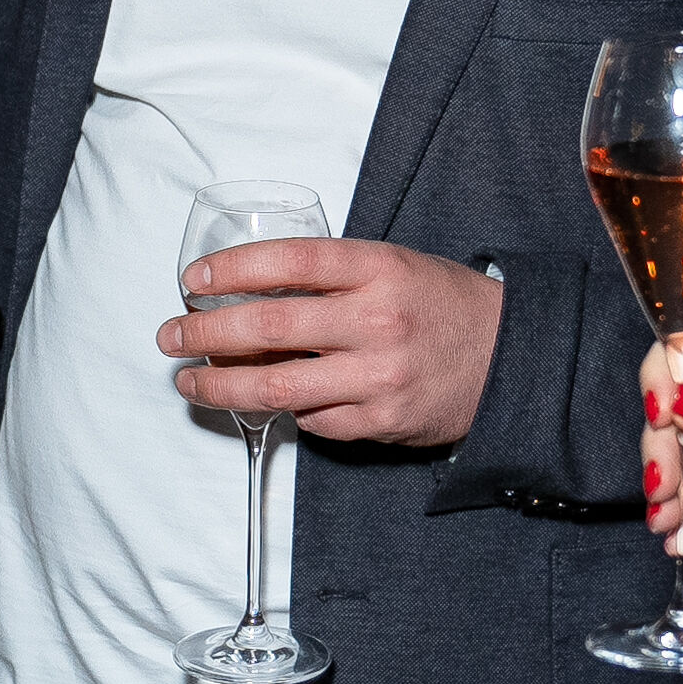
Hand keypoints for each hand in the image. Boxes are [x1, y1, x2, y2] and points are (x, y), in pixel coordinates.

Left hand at [157, 239, 505, 447]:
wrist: (511, 358)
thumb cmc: (440, 305)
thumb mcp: (392, 265)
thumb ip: (331, 275)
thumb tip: (248, 288)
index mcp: (378, 268)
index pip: (289, 262)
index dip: (232, 268)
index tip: (193, 279)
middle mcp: (376, 320)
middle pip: (268, 328)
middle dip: (205, 333)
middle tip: (171, 335)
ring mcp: (378, 376)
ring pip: (276, 386)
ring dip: (220, 385)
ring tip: (191, 380)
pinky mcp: (382, 422)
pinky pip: (313, 420)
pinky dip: (284, 411)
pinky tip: (264, 402)